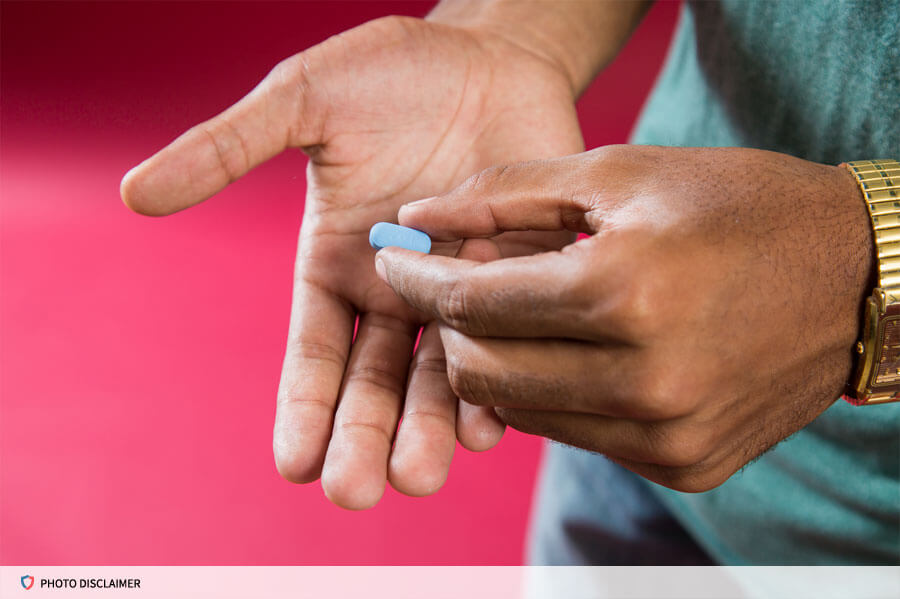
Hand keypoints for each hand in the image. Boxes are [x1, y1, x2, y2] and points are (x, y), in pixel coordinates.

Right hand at [120, 15, 582, 507]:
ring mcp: (459, 291)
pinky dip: (499, 384)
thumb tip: (135, 194)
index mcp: (337, 266)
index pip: (314, 354)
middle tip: (355, 491)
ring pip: (440, 378)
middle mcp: (395, 294)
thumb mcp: (303, 102)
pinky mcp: (521, 277)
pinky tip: (490, 423)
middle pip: (374, 384)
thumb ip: (228, 148)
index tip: (295, 463)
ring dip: (430, 430)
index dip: (302, 408)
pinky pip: (508, 340)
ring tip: (420, 473)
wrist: (486, 54)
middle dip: (364, 438)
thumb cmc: (390, 72)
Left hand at [375, 145, 873, 491]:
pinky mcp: (685, 465)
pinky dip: (558, 390)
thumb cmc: (738, 206)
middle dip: (453, 325)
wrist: (855, 276)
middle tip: (460, 281)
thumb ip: (506, 194)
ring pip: (523, 413)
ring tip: (524, 308)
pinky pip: (579, 434)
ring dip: (502, 358)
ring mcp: (667, 435)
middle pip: (483, 373)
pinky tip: (581, 346)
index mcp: (627, 294)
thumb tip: (418, 218)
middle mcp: (646, 381)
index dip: (419, 280)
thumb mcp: (620, 173)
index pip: (474, 304)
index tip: (396, 259)